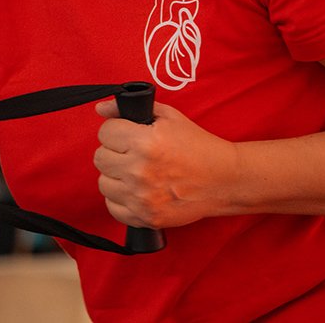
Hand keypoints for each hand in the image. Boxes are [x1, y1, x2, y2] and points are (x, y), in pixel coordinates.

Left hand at [94, 99, 238, 228]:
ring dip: (115, 176)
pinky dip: (120, 199)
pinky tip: (135, 190)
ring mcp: (142, 197)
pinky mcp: (146, 217)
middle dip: (114, 151)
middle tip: (130, 152)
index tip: (126, 134)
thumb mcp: (168, 117)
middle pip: (100, 157)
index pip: (105, 132)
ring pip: (103, 183)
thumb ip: (131, 109)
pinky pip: (113, 207)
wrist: (224, 180)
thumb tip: (100, 108)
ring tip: (133, 172)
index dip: (115, 130)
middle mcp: (140, 170)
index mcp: (145, 142)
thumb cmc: (197, 145)